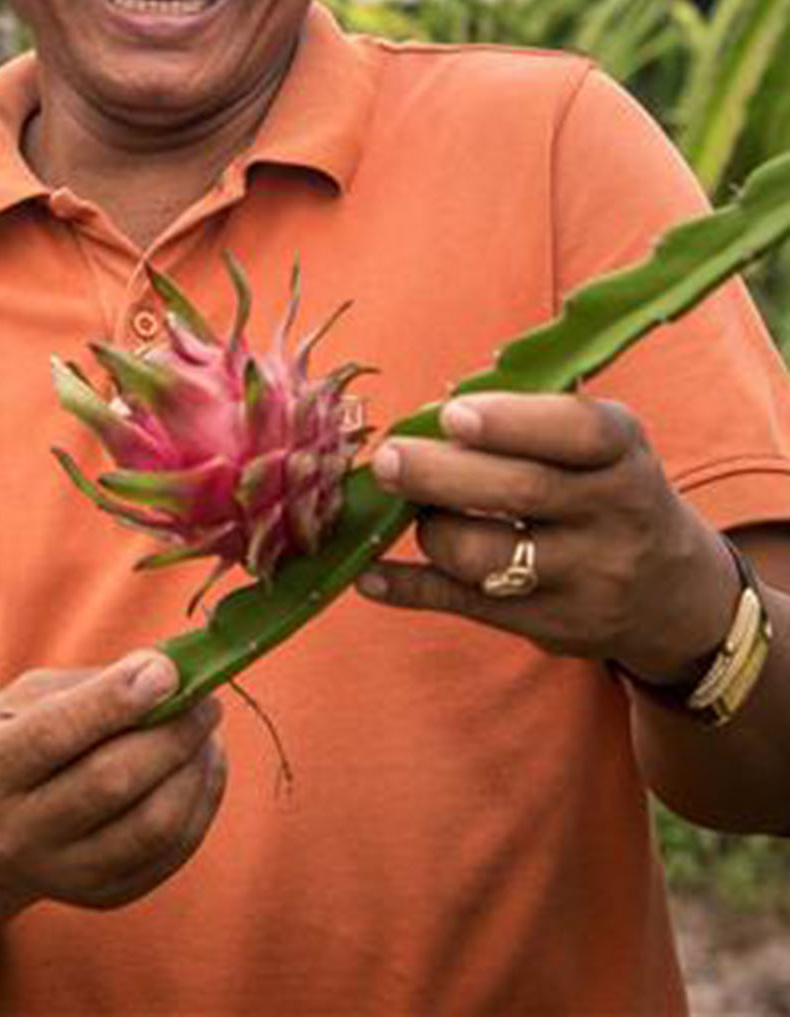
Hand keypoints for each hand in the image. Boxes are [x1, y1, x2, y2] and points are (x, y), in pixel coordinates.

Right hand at [0, 651, 225, 912]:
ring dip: (194, 773)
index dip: (115, 699)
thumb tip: (162, 673)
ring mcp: (61, 874)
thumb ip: (84, 687)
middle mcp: (16, 832)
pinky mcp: (101, 897)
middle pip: (111, 782)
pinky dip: (199, 805)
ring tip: (207, 734)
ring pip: (150, 827)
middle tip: (205, 699)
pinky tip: (204, 768)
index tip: (165, 669)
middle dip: (171, 734)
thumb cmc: (6, 749)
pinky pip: (169, 855)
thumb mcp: (17, 705)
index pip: (54, 734)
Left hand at [358, 393, 739, 684]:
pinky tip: (368, 575)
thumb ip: (529, 420)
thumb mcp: (602, 445)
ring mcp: (584, 578)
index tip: (452, 415)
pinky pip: (465, 605)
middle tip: (389, 459)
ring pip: (487, 555)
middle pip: (521, 493)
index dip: (512, 422)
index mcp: (624, 454)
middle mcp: (615, 516)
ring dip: (431, 529)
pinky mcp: (550, 625)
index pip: (579, 432)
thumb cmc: (606, 489)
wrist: (673, 591)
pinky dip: (408, 590)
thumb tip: (426, 413)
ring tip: (411, 510)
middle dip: (442, 474)